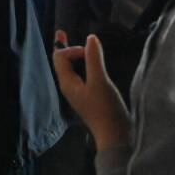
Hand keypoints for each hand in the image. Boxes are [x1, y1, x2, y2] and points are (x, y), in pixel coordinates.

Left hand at [53, 30, 130, 150]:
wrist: (115, 135)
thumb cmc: (105, 109)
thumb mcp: (100, 81)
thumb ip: (94, 58)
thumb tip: (91, 38)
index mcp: (67, 83)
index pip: (60, 57)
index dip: (73, 49)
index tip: (90, 52)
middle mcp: (70, 87)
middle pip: (63, 61)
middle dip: (69, 49)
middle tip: (75, 39)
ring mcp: (80, 92)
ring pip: (74, 68)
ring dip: (79, 56)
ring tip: (85, 48)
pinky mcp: (90, 95)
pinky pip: (83, 75)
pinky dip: (87, 65)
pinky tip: (95, 63)